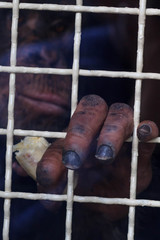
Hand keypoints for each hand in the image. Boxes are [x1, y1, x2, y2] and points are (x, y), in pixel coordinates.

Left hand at [36, 95, 158, 219]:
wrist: (105, 198)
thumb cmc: (82, 182)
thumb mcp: (64, 181)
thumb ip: (48, 176)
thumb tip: (20, 171)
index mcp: (81, 130)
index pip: (71, 122)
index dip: (59, 142)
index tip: (52, 173)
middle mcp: (100, 125)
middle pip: (95, 107)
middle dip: (81, 131)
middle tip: (74, 162)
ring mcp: (124, 135)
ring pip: (122, 113)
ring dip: (112, 132)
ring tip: (104, 157)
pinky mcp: (142, 150)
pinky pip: (149, 132)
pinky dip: (148, 131)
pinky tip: (144, 133)